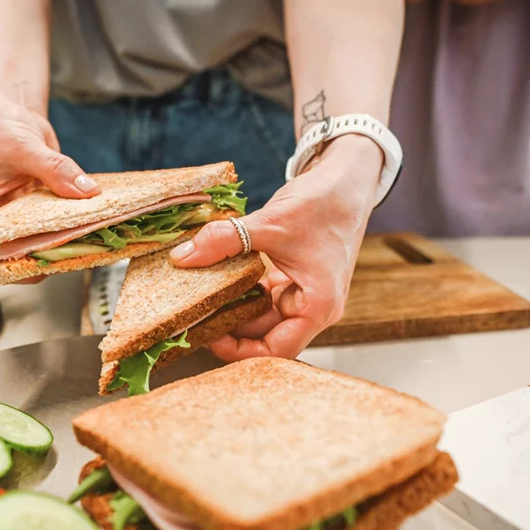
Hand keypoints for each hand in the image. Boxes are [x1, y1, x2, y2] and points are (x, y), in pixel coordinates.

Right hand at [0, 94, 100, 268]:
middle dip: (52, 255)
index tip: (46, 262)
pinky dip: (79, 220)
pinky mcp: (46, 207)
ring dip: (71, 239)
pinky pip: (63, 220)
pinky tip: (100, 218)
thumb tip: (86, 190)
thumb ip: (54, 169)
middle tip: (83, 247)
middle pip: (25, 254)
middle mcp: (3, 222)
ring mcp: (26, 216)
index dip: (17, 267)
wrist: (8, 112)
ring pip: (48, 240)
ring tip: (97, 235)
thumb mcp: (24, 146)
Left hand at [170, 136, 382, 358]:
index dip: (240, 349)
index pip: (277, 350)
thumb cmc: (324, 203)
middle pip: (267, 335)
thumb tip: (183, 256)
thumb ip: (224, 240)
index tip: (207, 335)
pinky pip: (265, 296)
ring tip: (200, 297)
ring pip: (263, 315)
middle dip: (230, 327)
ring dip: (234, 307)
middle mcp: (315, 307)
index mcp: (318, 306)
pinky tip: (218, 279)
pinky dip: (243, 290)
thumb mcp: (269, 223)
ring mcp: (306, 294)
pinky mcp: (297, 280)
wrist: (345, 180)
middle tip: (193, 314)